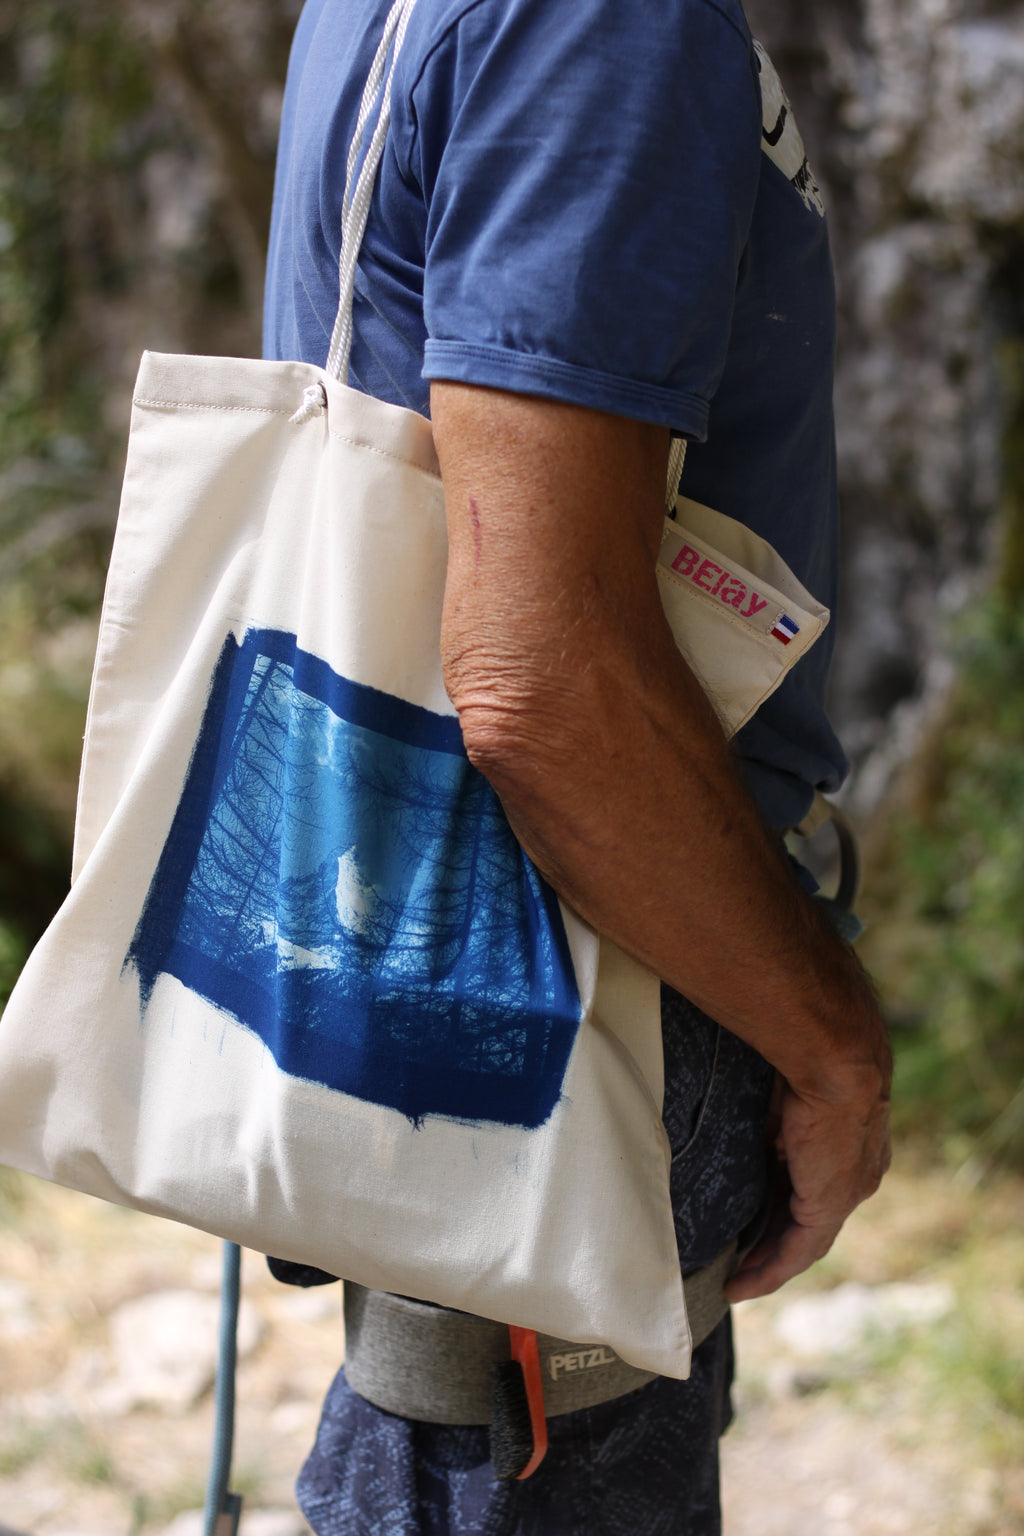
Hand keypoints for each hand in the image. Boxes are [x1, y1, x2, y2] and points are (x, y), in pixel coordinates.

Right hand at [724, 1058, 891, 1302]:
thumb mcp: (784, 1093)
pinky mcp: (829, 1204)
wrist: (835, 1054)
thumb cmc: (806, 1054)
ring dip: (770, 1263)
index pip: (813, 1184)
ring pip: (805, 1241)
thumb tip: (749, 1132)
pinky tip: (742, 1284)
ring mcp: (847, 1192)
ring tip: (738, 1282)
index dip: (784, 1203)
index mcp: (850, 1143)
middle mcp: (855, 1175)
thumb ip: (772, 1121)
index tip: (756, 1216)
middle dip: (774, 1243)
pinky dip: (770, 1271)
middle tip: (741, 1263)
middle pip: (809, 1219)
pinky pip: (798, 1251)